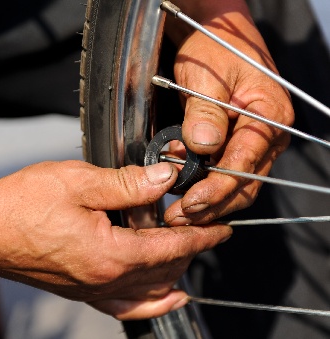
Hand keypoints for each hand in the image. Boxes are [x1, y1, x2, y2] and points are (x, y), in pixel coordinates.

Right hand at [0, 161, 230, 319]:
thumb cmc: (21, 203)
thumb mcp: (79, 182)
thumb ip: (127, 184)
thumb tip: (164, 180)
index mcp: (108, 254)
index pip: (171, 248)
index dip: (200, 236)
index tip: (221, 229)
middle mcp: (103, 280)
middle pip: (163, 270)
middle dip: (191, 251)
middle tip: (206, 231)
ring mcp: (89, 290)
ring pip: (148, 290)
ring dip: (174, 273)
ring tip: (190, 258)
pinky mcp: (76, 290)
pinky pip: (124, 307)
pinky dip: (150, 304)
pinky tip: (163, 298)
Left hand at [163, 1, 292, 224]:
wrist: (215, 36)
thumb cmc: (214, 50)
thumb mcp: (206, 76)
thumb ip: (205, 111)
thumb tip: (203, 145)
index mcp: (269, 115)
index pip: (246, 161)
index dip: (219, 186)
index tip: (192, 201)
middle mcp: (267, 134)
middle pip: (246, 182)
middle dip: (212, 204)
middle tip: (179, 216)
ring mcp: (253, 141)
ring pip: (237, 184)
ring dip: (209, 202)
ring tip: (178, 213)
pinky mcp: (236, 144)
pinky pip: (226, 173)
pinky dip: (206, 187)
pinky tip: (184, 195)